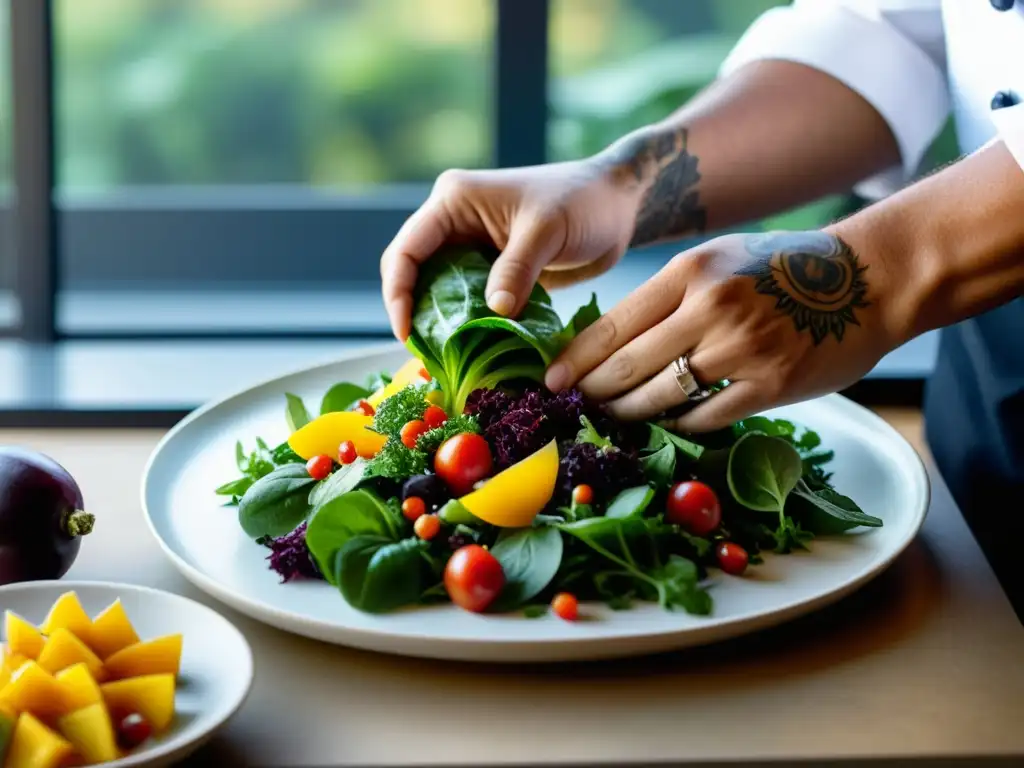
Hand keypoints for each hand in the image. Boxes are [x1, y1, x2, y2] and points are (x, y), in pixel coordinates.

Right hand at [380, 161, 641, 339]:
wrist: (619, 204)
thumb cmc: (584, 201)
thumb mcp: (547, 231)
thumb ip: (516, 269)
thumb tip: (494, 310)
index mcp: (454, 201)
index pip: (407, 250)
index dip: (399, 293)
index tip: (408, 332)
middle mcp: (455, 223)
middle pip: (416, 275)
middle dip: (417, 314)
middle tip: (427, 356)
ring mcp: (474, 248)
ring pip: (441, 293)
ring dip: (443, 325)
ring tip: (447, 361)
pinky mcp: (495, 271)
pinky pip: (471, 302)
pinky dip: (471, 325)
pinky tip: (476, 350)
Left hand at [544, 230, 902, 431]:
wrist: (869, 280)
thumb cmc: (785, 268)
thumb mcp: (720, 260)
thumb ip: (670, 296)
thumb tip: (614, 341)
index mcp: (690, 273)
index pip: (613, 325)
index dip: (576, 360)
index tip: (552, 381)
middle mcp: (710, 309)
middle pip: (628, 366)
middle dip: (593, 392)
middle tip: (575, 408)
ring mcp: (741, 349)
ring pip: (662, 396)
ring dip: (630, 414)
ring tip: (613, 419)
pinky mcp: (770, 386)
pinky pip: (705, 417)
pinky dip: (679, 425)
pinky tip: (668, 425)